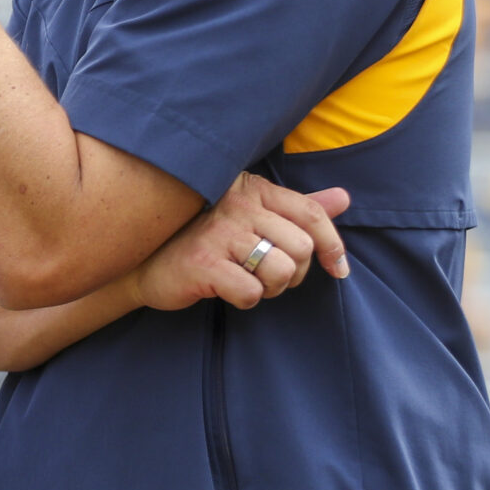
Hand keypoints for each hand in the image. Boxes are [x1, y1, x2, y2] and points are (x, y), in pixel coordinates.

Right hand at [131, 175, 350, 312]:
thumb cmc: (203, 238)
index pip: (311, 213)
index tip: (338, 269)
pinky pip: (252, 293)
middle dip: (296, 273)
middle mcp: (237, 205)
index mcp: (252, 189)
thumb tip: (344, 198)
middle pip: (302, 247)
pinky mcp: (202, 263)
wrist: (145, 262)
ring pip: (282, 272)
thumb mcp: (252, 216)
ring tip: (248, 281)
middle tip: (270, 277)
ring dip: (272, 288)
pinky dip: (246, 300)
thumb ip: (298, 208)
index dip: (333, 245)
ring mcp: (218, 233)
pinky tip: (226, 290)